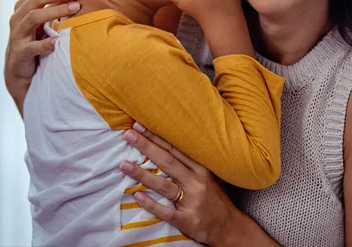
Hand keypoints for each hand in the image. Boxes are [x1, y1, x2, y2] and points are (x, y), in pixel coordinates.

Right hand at [5, 0, 87, 113]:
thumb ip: (57, 9)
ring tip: (75, 9)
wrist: (21, 73)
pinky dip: (45, 43)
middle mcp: (18, 18)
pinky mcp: (19, 54)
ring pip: (33, 17)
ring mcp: (17, 35)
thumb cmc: (37, 43)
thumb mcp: (46, 24)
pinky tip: (58, 41)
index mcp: (24, 7)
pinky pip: (31, 47)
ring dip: (55, 11)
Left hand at [119, 123, 240, 245]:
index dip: (157, 137)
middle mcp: (196, 182)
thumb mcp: (207, 175)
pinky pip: (166, 212)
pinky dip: (151, 204)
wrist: (228, 226)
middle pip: (167, 161)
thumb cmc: (214, 197)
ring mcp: (192, 201)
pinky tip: (137, 196)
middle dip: (147, 147)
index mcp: (201, 168)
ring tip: (123, 165)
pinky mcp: (187, 220)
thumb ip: (189, 162)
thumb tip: (165, 146)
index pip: (175, 149)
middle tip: (128, 135)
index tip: (140, 125)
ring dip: (142, 174)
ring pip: (164, 185)